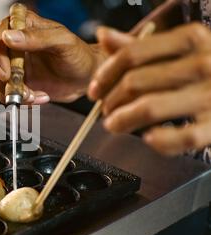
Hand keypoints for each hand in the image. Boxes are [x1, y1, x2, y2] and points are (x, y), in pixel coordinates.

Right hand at [0, 11, 104, 103]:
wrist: (85, 79)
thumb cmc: (78, 55)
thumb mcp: (63, 42)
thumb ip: (37, 38)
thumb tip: (8, 37)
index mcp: (22, 24)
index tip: (7, 72)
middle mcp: (11, 42)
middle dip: (1, 78)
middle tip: (20, 88)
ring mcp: (9, 62)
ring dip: (8, 91)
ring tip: (32, 96)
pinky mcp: (10, 80)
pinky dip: (11, 98)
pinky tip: (33, 98)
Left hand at [88, 23, 210, 155]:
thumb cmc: (208, 71)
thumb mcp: (179, 50)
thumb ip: (140, 47)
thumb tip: (104, 35)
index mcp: (191, 39)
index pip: (131, 54)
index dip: (104, 75)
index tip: (93, 90)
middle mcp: (204, 63)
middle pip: (134, 82)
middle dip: (110, 101)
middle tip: (105, 111)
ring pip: (149, 108)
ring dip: (122, 120)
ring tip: (114, 125)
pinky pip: (181, 138)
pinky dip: (160, 141)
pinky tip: (149, 139)